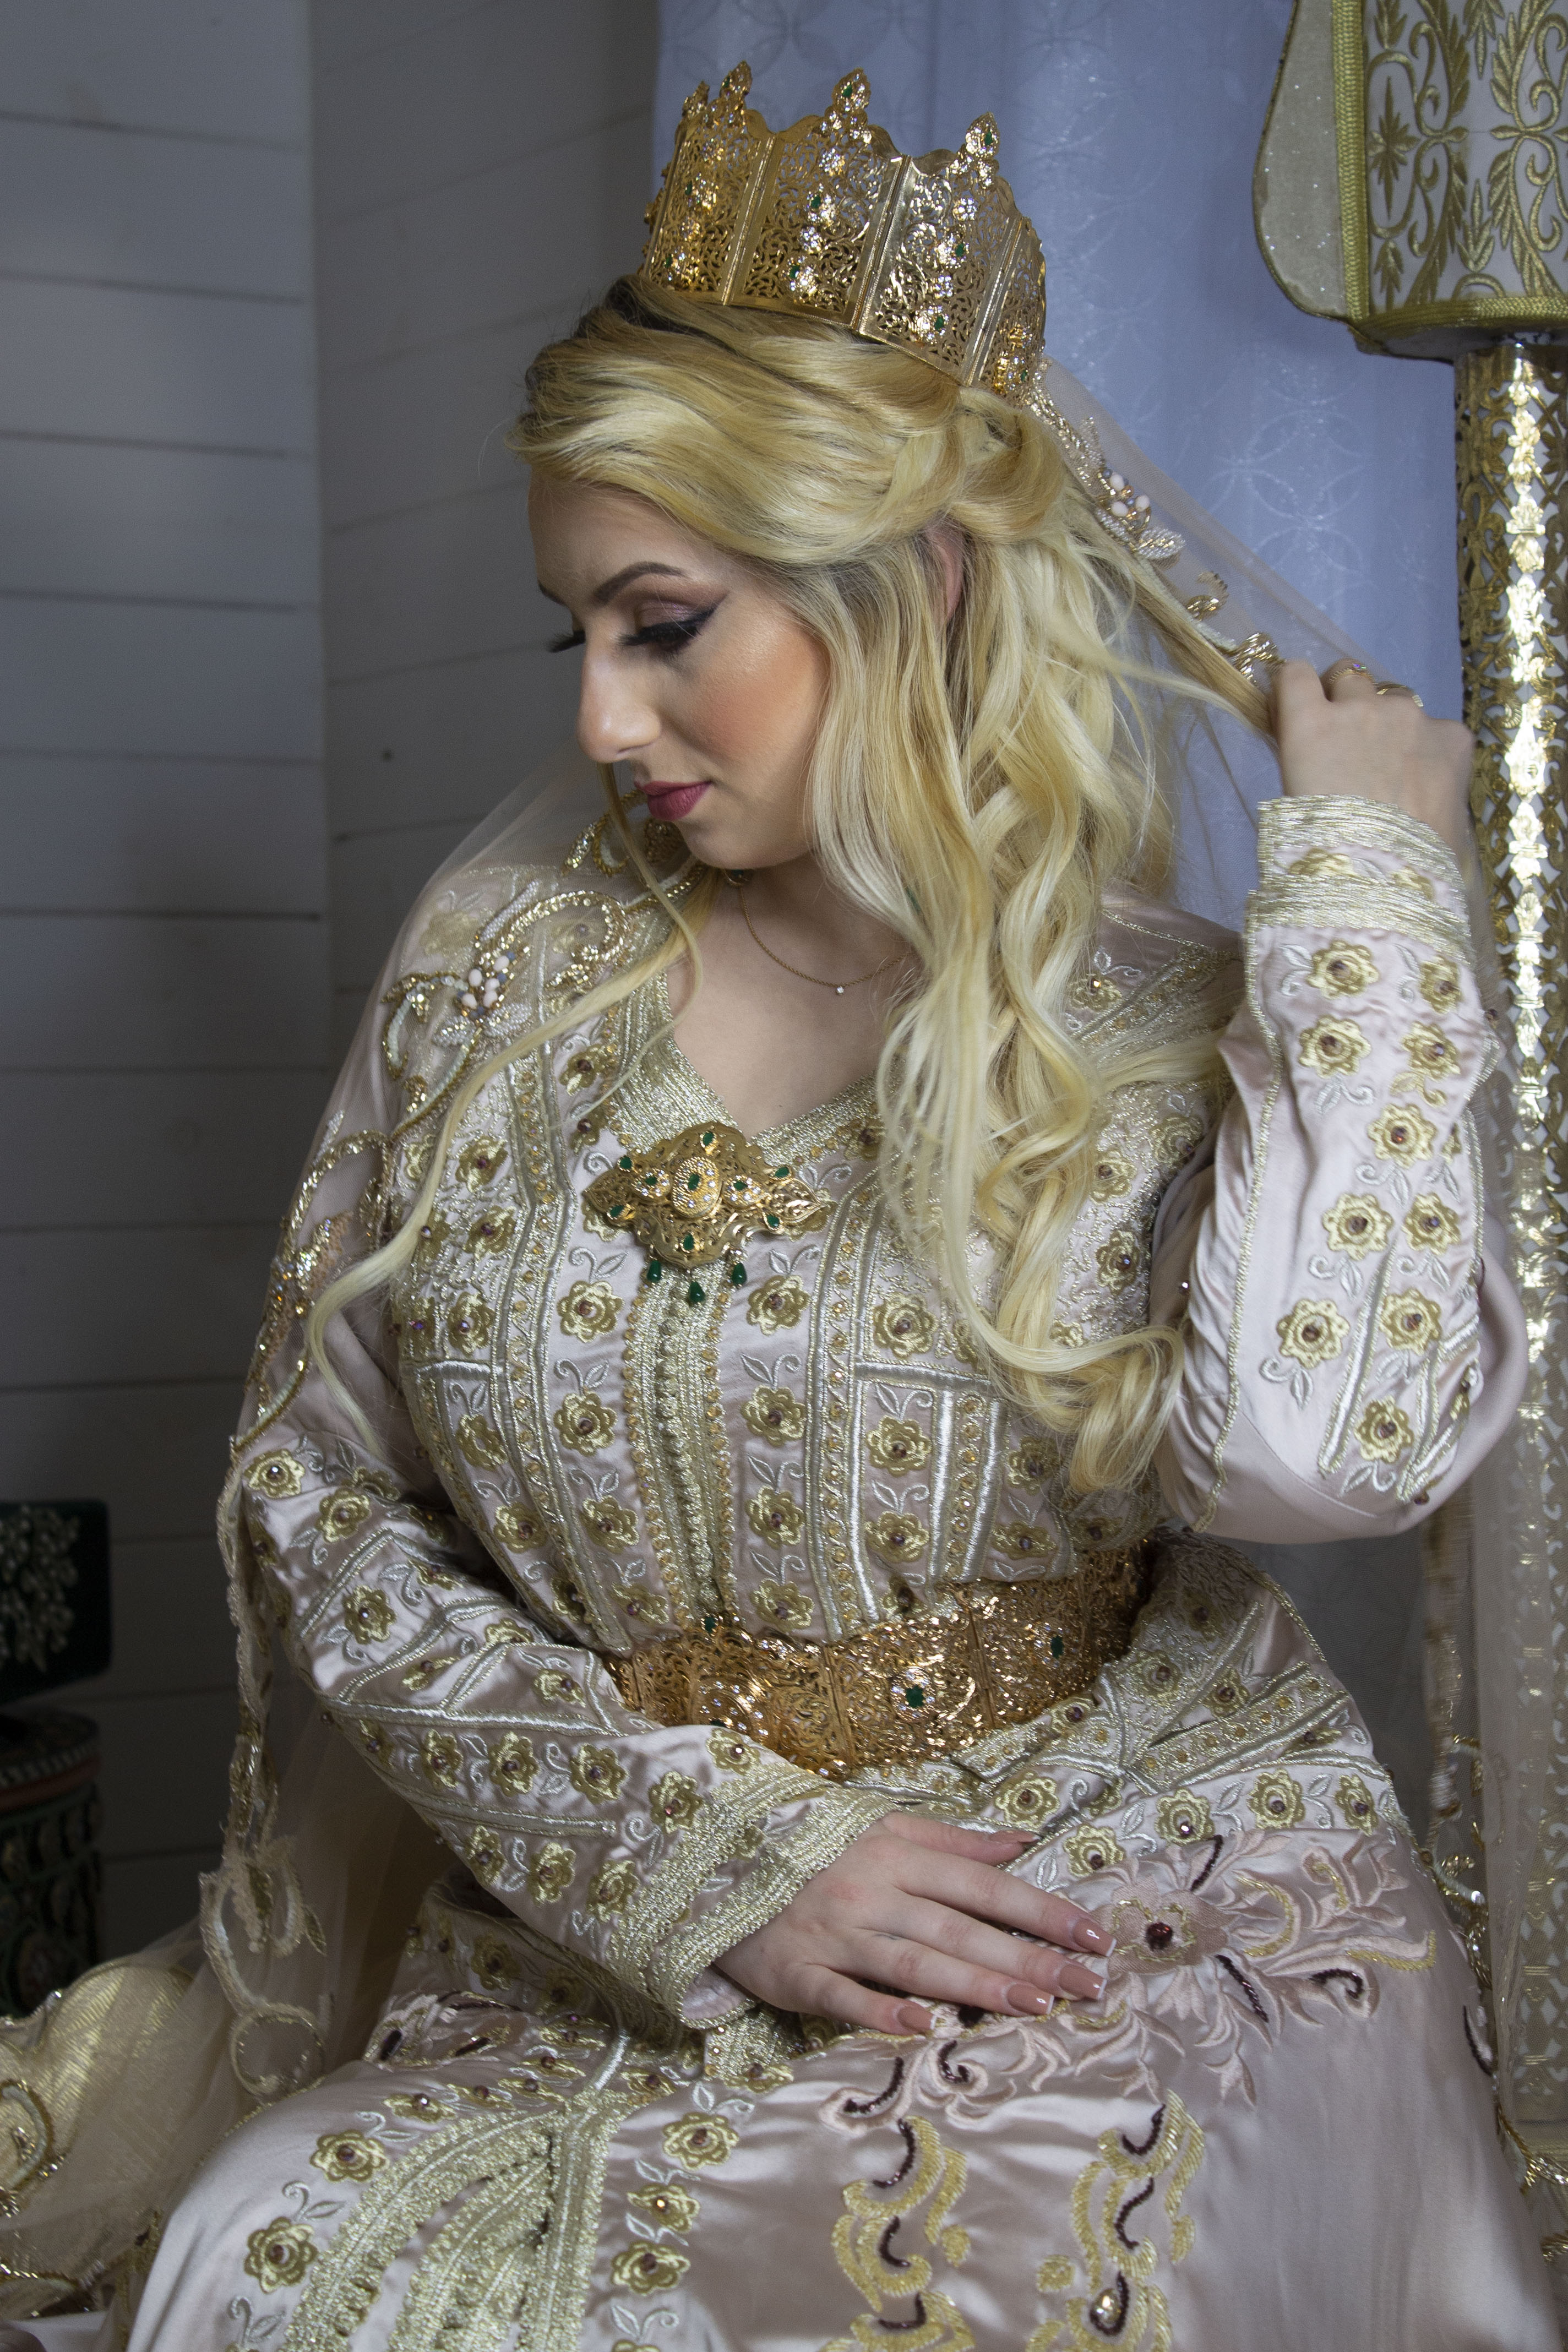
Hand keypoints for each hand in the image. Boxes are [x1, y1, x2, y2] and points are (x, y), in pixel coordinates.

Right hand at [717, 1810, 1112, 2035]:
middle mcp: (873, 1892)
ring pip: (913, 1962)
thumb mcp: (882, 1827)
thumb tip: (1021, 1844)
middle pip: (960, 1930)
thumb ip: (953, 1841)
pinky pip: (842, 1995)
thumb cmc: (813, 1846)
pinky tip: (922, 2028)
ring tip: (1032, 2004)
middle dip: (1027, 1957)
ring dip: (974, 1985)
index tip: (1093, 1936)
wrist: (717, 1857)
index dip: (1040, 1910)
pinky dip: (879, 2011)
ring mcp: (835, 1934)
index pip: (983, 1885)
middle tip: (1086, 1984)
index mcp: (898, 1854)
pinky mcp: (797, 1973)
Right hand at [1275, 659, 1472, 854]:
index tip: (1303, 705)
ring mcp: (1410, 717)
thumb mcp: (1295, 795)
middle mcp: (1359, 707)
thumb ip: (1307, 754)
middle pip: (1348, 676)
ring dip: (1390, 722)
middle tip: (1351, 740)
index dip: (1299, 688)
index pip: (1296, 673)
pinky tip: (1428, 785)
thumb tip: (1314, 739)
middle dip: (1346, 700)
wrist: (1388, 882)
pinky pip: (1438, 729)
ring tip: (1396, 771)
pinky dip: (1431, 749)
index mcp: (1310, 725)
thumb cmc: (1323, 850)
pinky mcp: (1451, 736)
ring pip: (1395, 700)